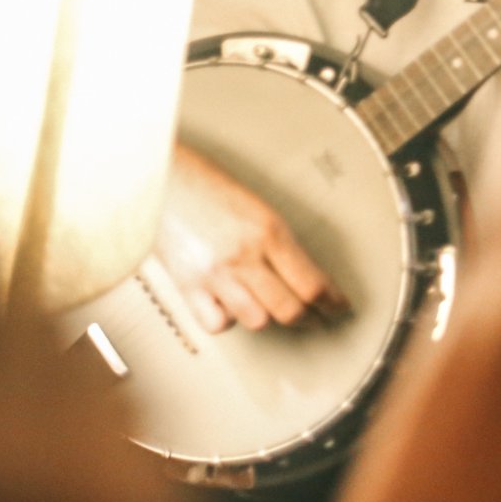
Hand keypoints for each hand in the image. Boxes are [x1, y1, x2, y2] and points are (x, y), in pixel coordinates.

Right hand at [155, 143, 345, 331]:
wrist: (160, 179)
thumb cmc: (210, 187)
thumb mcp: (259, 209)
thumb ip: (280, 243)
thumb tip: (306, 278)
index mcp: (269, 231)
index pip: (312, 283)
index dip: (332, 302)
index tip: (340, 307)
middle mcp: (244, 255)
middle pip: (290, 309)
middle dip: (310, 319)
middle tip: (317, 319)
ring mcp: (215, 274)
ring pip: (257, 321)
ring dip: (269, 318)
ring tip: (273, 309)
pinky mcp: (187, 285)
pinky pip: (218, 323)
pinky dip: (229, 320)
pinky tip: (231, 306)